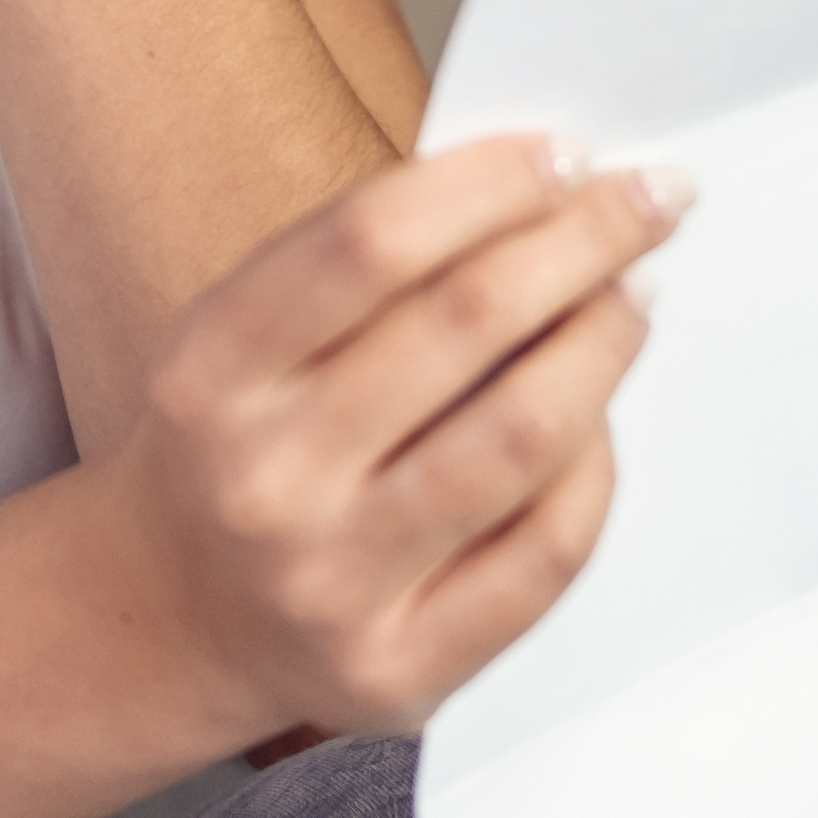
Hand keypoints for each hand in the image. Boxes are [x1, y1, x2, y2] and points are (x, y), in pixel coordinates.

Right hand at [92, 135, 677, 746]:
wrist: (167, 617)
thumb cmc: (238, 444)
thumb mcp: (244, 338)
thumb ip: (363, 267)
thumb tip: (544, 189)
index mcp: (211, 374)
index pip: (370, 242)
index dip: (488, 182)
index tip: (567, 150)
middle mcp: (265, 480)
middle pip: (465, 323)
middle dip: (584, 241)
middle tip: (650, 197)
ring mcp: (333, 583)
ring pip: (523, 432)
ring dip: (605, 340)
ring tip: (635, 294)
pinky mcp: (401, 668)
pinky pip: (545, 549)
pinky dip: (594, 465)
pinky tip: (601, 419)